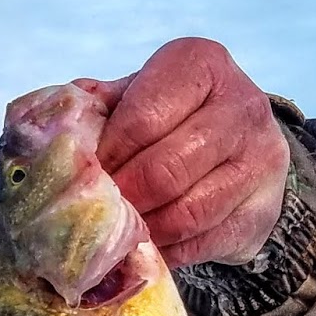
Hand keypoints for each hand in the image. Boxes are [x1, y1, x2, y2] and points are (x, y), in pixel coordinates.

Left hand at [90, 38, 290, 266]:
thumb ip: (99, 107)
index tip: (84, 176)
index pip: (142, 119)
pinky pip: (202, 243)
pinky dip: (166, 251)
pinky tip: (146, 245)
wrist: (245, 149)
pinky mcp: (261, 210)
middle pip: (164, 171)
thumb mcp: (140, 95)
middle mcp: (241, 106)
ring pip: (186, 213)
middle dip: (122, 198)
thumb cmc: (175, 118)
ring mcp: (259, 161)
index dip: (106, 156)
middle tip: (97, 212)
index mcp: (202, 64)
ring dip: (143, 229)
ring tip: (118, 231)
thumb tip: (54, 129)